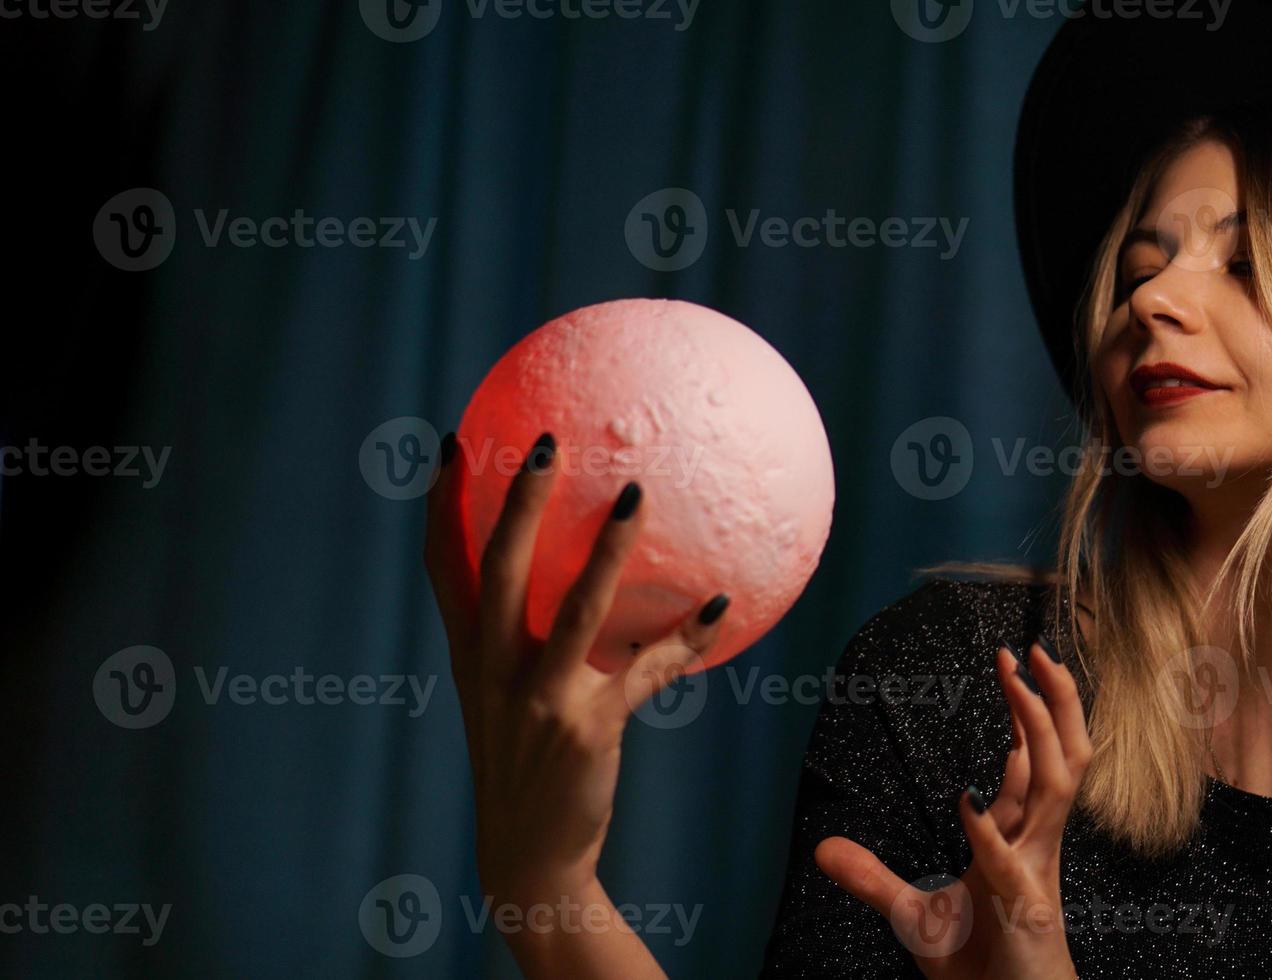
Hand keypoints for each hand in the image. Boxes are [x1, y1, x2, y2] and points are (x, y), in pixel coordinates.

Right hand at [423, 432, 730, 901]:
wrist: (529, 857)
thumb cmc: (527, 765)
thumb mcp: (508, 699)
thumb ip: (526, 641)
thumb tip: (582, 576)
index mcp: (469, 655)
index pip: (443, 568)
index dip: (443, 504)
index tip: (454, 443)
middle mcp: (493, 669)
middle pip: (500, 569)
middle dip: (518, 503)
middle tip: (545, 443)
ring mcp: (537, 698)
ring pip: (575, 609)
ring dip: (608, 550)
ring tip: (636, 495)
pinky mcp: (586, 727)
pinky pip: (647, 670)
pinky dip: (686, 637)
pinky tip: (720, 606)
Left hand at [814, 641, 1088, 979]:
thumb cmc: (980, 967)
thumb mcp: (913, 916)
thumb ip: (873, 878)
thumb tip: (821, 848)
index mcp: (1022, 839)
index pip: (1037, 761)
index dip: (1031, 711)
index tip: (1013, 665)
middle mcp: (1037, 847)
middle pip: (1066, 757)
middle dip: (1055, 701)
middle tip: (1029, 649)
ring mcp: (1034, 875)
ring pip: (1058, 788)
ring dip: (1039, 732)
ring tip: (1018, 685)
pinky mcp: (1022, 913)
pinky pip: (1008, 861)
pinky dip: (986, 830)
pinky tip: (961, 801)